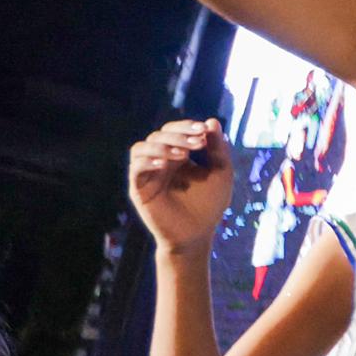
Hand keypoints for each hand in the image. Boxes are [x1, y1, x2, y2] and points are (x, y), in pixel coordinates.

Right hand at [127, 118, 235, 251]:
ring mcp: (147, 174)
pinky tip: (166, 164)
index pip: (174, 130)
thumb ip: (218, 148)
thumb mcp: (220, 173)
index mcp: (177, 154)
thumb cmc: (210, 204)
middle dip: (178, 135)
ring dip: (162, 146)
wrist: (198, 234)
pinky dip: (148, 161)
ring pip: (141, 147)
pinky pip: (135, 167)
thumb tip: (211, 121)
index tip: (204, 130)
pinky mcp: (138, 189)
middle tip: (198, 142)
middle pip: (158, 135)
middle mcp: (159, 161)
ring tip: (183, 154)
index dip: (186, 126)